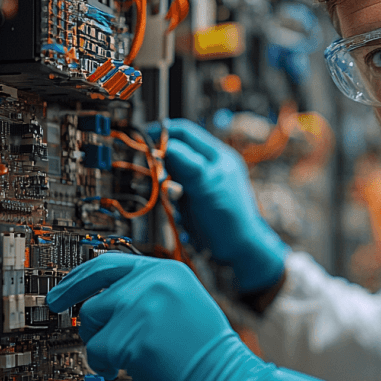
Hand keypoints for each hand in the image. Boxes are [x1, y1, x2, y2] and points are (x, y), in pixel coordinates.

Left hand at [46, 253, 327, 380]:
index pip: (111, 263)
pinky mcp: (132, 337)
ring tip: (123, 355)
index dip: (81, 275)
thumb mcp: (182, 303)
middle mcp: (154, 282)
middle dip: (76, 305)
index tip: (66, 285)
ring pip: (91, 322)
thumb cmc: (206, 353)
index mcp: (168, 271)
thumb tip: (107, 297)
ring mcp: (142, 307)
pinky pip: (97, 350)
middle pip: (94, 291)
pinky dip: (105, 364)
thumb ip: (148, 293)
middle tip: (56, 305)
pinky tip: (128, 367)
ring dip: (99, 342)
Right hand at [148, 119, 285, 293]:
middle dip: (160, 159)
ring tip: (168, 192)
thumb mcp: (208, 185)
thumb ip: (188, 164)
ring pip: (170, 171)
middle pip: (175, 151)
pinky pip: (171, 191)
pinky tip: (174, 206)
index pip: (185, 133)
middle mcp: (207, 166)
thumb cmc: (231, 216)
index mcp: (216, 155)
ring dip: (163, 180)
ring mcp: (198, 183)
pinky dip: (167, 196)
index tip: (143, 139)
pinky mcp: (190, 199)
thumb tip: (167, 145)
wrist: (236, 248)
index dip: (164, 133)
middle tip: (148, 167)